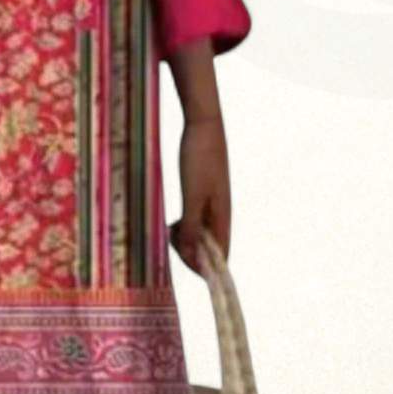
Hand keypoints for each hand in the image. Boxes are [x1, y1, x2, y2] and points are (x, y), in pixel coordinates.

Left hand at [171, 115, 231, 274]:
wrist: (202, 124)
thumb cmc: (200, 158)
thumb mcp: (192, 197)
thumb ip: (192, 228)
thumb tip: (193, 257)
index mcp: (223, 216)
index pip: (221, 256)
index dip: (204, 268)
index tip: (182, 269)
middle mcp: (221, 213)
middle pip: (210, 247)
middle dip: (191, 252)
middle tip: (170, 242)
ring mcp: (213, 203)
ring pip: (201, 233)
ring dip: (185, 239)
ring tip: (169, 231)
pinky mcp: (204, 193)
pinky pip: (196, 219)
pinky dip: (184, 225)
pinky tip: (172, 223)